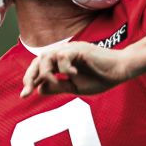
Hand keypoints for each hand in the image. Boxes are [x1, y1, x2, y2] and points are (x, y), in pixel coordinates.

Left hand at [20, 41, 137, 97]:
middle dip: (30, 74)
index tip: (24, 95)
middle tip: (27, 90)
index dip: (30, 80)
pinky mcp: (79, 49)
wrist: (120, 71)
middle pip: (38, 59)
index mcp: (62, 63)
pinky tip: (73, 75)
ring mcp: (71, 50)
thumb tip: (39, 89)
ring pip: (47, 56)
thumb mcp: (75, 87)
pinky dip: (64, 67)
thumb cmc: (101, 78)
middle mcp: (63, 54)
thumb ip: (58, 87)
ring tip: (54, 82)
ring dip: (46, 71)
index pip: (40, 69)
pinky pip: (63, 56)